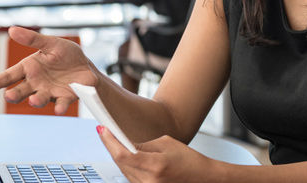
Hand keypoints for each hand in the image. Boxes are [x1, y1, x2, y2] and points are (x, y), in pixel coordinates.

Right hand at [0, 26, 98, 114]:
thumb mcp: (51, 43)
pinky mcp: (64, 98)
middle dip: (14, 94)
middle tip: (9, 96)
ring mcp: (49, 92)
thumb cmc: (66, 55)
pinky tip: (58, 110)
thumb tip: (12, 30)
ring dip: (35, 101)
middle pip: (21, 90)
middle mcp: (36, 83)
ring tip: (33, 100)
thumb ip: (33, 39)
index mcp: (30, 68)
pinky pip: (60, 103)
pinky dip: (59, 107)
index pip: (11, 75)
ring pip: (39, 98)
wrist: (86, 67)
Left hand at [98, 127, 215, 182]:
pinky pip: (131, 178)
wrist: (204, 179)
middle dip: (111, 146)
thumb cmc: (189, 160)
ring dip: (118, 156)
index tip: (102, 128)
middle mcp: (149, 181)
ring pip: (123, 171)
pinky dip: (126, 166)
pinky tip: (124, 156)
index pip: (123, 154)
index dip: (109, 141)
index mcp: (155, 166)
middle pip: (120, 163)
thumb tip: (125, 143)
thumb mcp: (167, 144)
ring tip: (113, 140)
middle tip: (104, 131)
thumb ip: (144, 144)